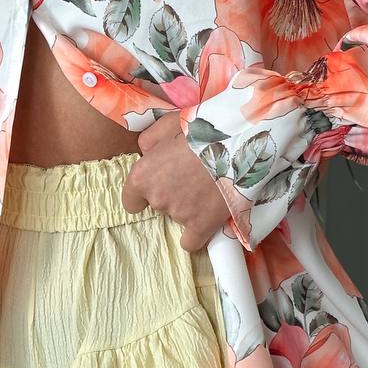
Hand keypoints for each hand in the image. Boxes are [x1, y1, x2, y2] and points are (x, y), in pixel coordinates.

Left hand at [121, 111, 232, 251]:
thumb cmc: (200, 129)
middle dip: (170, 194)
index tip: (159, 184)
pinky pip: (191, 242)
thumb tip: (145, 153)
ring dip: (188, 207)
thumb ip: (149, 141)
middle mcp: (156, 199)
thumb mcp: (167, 124)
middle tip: (190, 177)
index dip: (144, 193)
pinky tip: (204, 220)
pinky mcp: (202, 226)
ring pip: (177, 218)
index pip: (131, 201)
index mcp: (142, 176)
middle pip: (158, 206)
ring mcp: (179, 215)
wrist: (237, 143)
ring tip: (206, 188)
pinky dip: (196, 235)